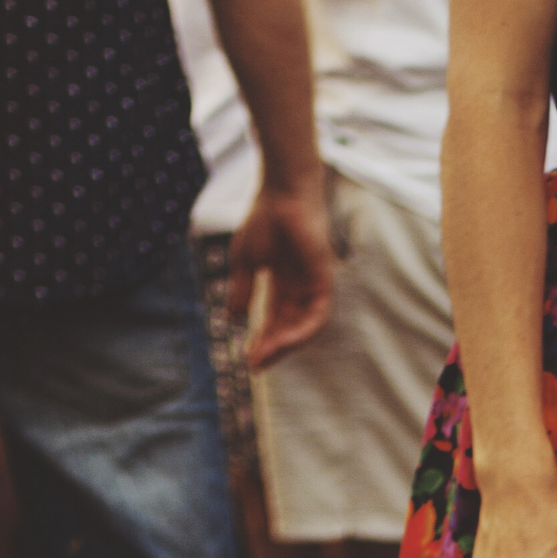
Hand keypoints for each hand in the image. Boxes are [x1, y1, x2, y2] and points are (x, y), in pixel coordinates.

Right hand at [231, 173, 334, 368]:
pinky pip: (316, 314)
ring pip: (305, 326)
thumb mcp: (246, 262)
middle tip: (256, 365)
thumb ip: (242, 291)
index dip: (262, 340)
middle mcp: (301, 287)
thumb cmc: (264, 219)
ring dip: (286, 345)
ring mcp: (314, 283)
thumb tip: (233, 320)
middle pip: (290, 328)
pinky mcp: (324, 278)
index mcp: (283, 284)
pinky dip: (301, 331)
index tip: (248, 359)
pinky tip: (283, 341)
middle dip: (273, 348)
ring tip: (266, 356)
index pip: (275, 320)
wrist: (281, 191)